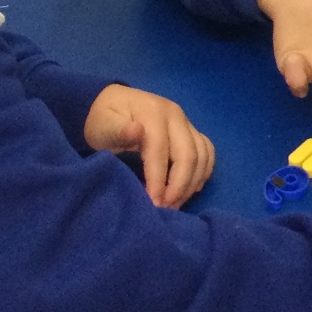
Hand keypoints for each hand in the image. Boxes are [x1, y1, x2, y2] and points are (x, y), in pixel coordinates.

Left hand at [83, 83, 215, 208]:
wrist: (111, 102)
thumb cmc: (104, 120)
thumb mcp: (103, 125)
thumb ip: (118, 131)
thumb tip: (136, 131)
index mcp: (153, 113)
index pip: (160, 151)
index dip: (159, 180)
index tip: (154, 204)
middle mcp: (175, 115)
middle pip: (188, 154)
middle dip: (179, 186)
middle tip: (166, 209)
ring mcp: (186, 122)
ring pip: (202, 154)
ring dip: (192, 182)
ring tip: (176, 203)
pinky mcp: (191, 130)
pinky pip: (207, 151)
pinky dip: (204, 171)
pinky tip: (192, 188)